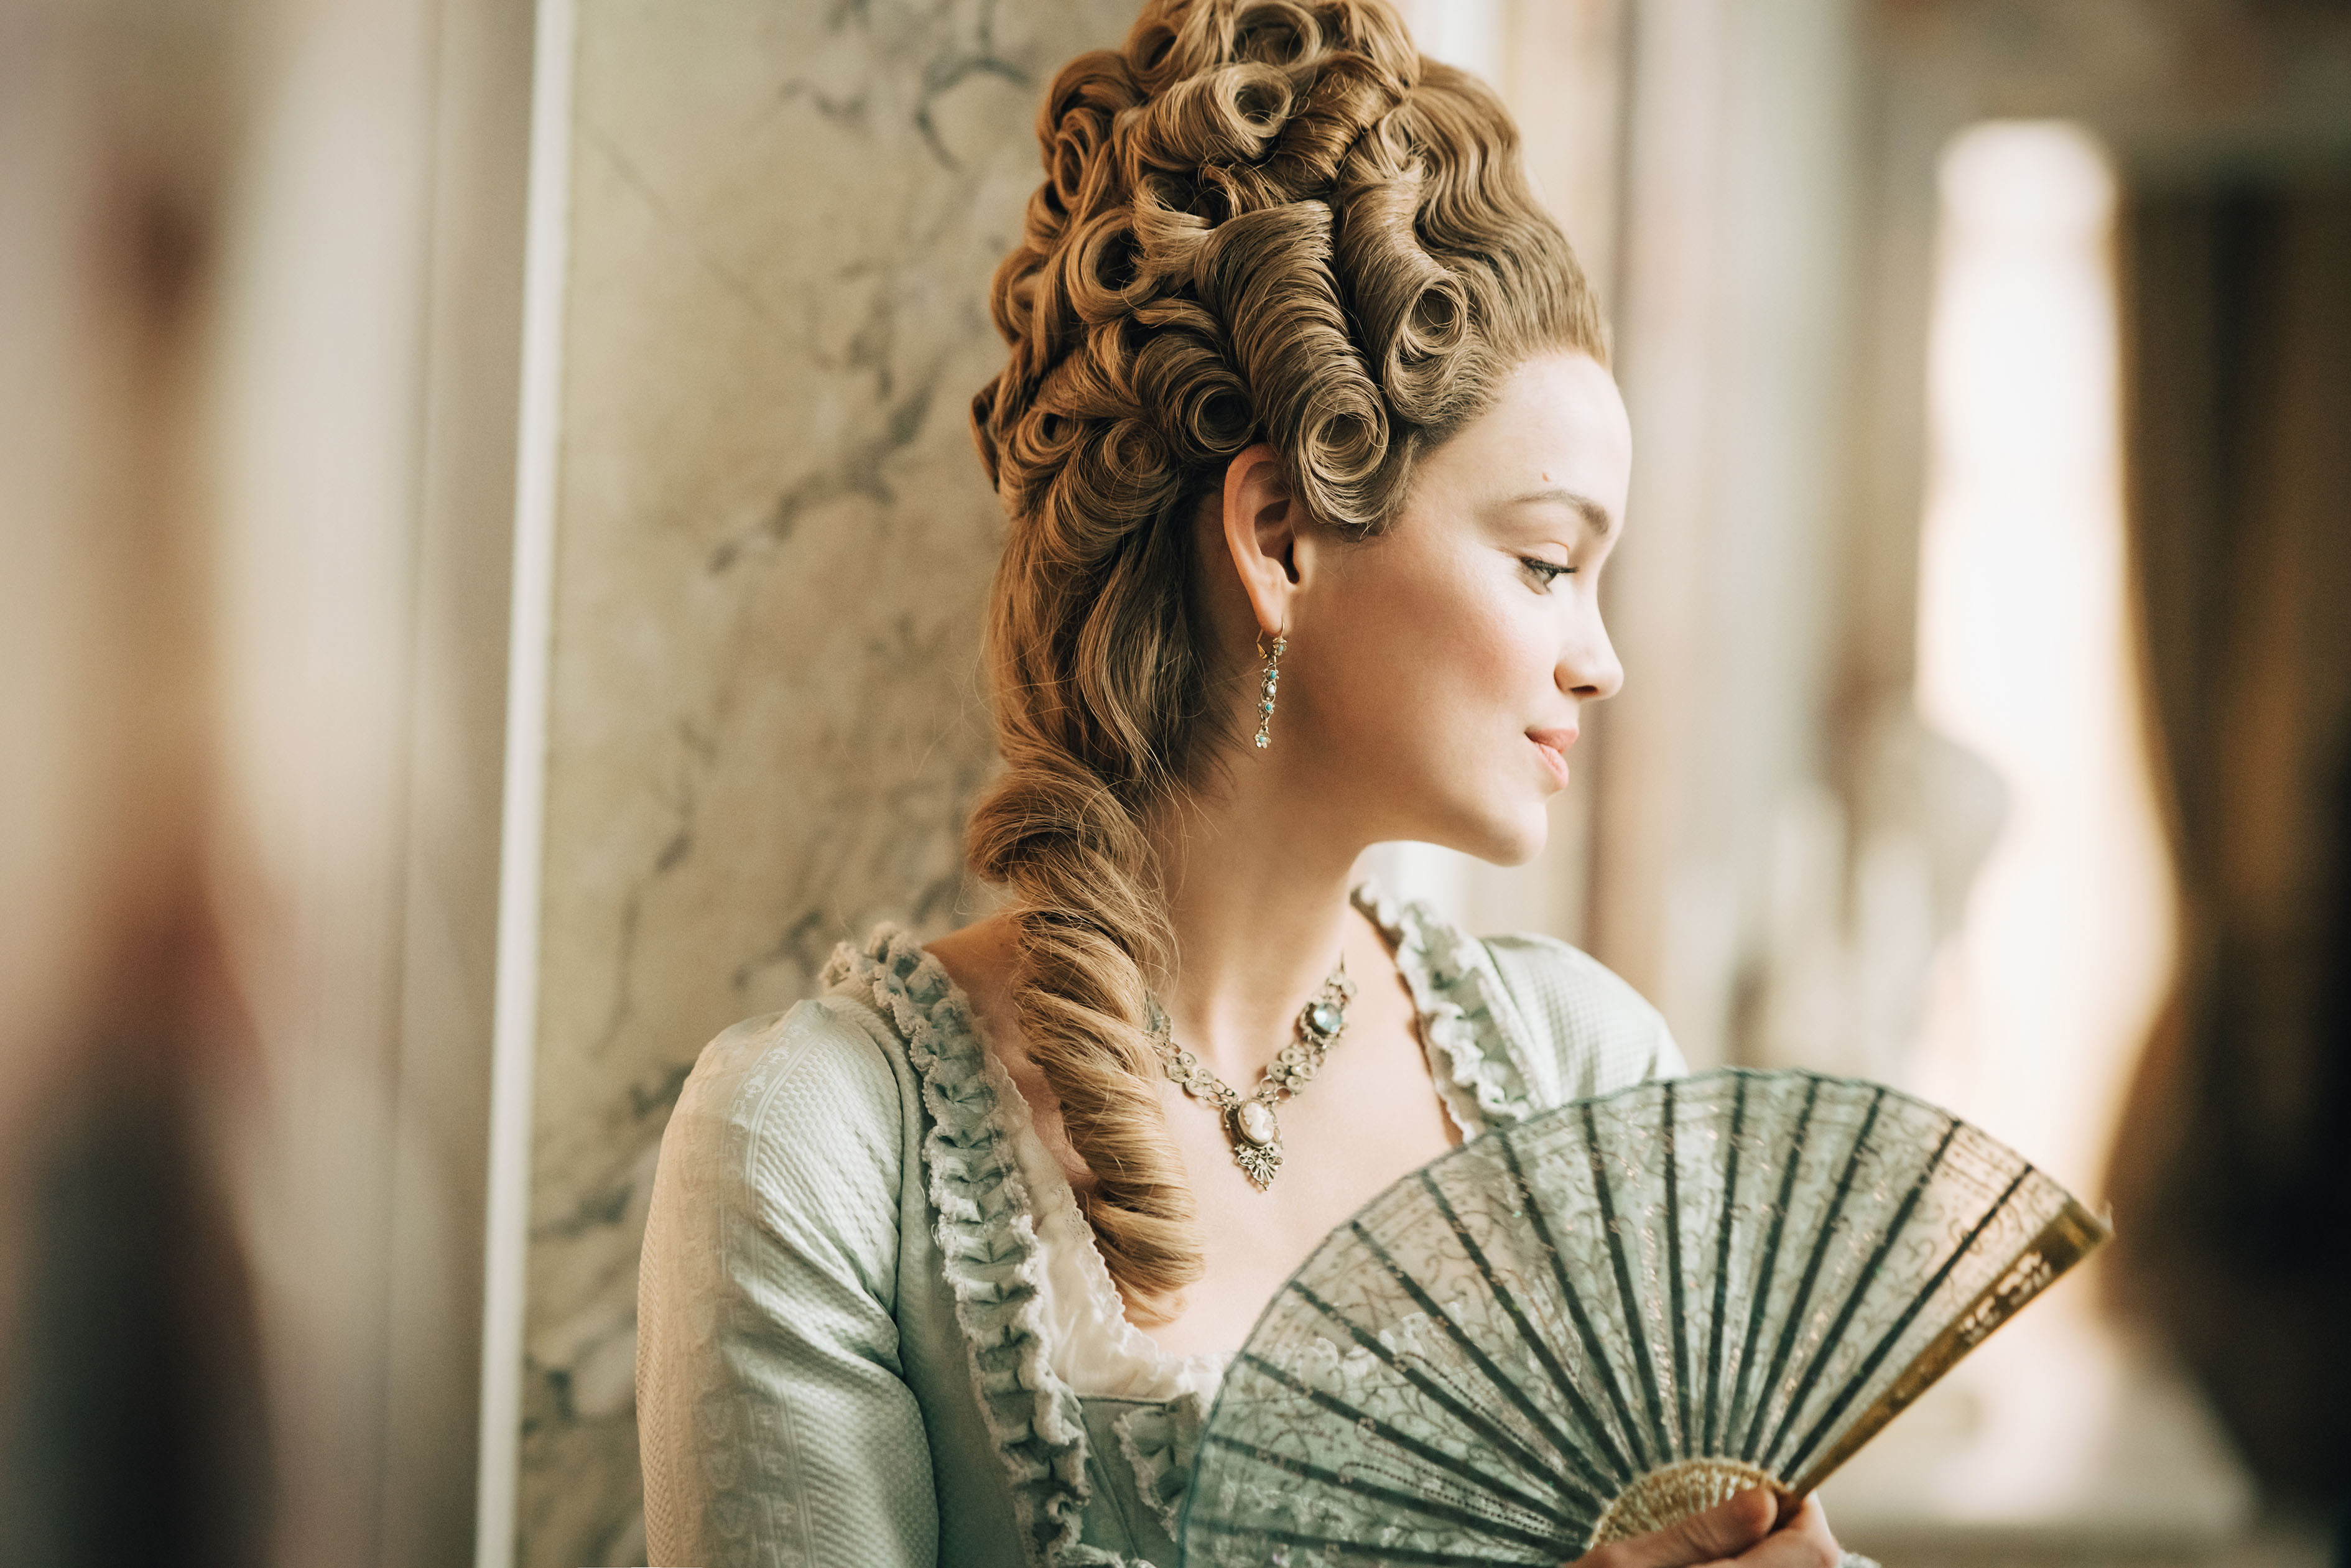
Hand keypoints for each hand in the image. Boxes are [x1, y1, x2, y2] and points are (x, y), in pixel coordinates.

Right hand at [1562, 1487, 1843, 1567]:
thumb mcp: (1622, 1561)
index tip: (1773, 1480)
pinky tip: (1720, 1560)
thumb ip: (1699, 1534)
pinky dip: (1758, 1567)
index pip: (1814, 1550)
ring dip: (1778, 1551)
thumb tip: (1764, 1499)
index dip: (1804, 1508)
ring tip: (1733, 1530)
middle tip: (1750, 1500)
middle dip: (1791, 1528)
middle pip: (1814, 1566)